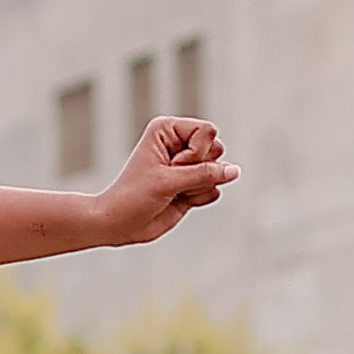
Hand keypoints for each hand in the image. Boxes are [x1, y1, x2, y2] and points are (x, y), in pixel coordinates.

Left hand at [92, 113, 234, 245]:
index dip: (195, 153)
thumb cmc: (133, 196)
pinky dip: (199, 198)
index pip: (206, 131)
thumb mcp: (168, 181)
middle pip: (216, 149)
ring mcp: (187, 166)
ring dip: (199, 186)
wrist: (119, 224)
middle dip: (198, 169)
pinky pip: (214, 189)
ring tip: (174, 191)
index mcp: (168, 130)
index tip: (172, 166)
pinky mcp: (193, 186)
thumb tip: (234, 170)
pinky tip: (178, 200)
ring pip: (218, 170)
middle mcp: (179, 144)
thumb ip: (204, 174)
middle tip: (171, 179)